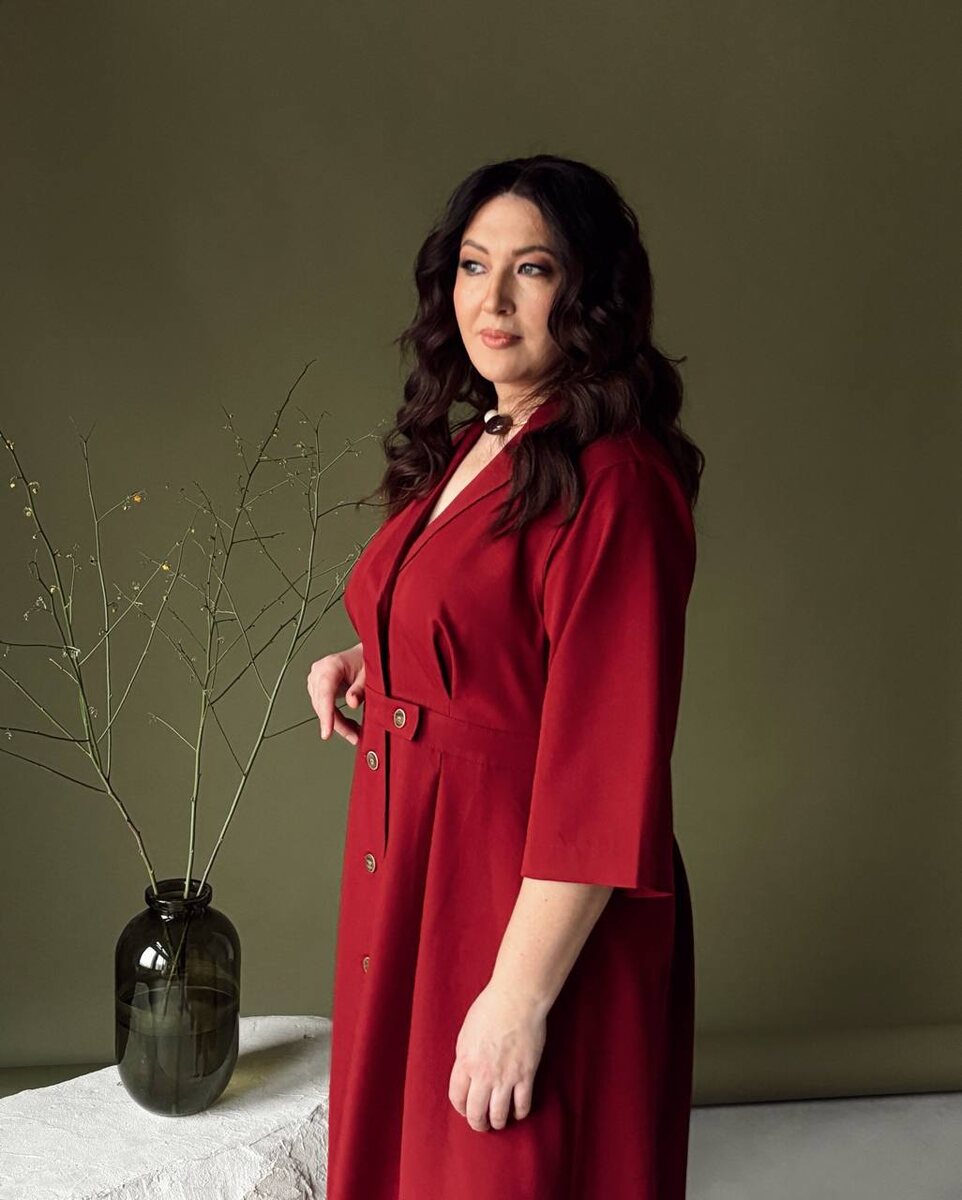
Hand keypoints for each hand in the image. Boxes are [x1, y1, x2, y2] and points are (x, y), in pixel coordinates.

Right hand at [306, 642, 365, 744]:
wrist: (361, 655)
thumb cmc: (365, 660)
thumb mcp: (368, 673)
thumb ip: (360, 688)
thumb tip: (352, 703)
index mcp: (331, 665)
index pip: (325, 692)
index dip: (326, 714)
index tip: (327, 732)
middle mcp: (319, 672)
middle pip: (323, 705)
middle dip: (338, 724)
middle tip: (355, 737)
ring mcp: (316, 680)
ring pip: (322, 710)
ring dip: (338, 724)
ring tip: (355, 733)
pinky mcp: (319, 688)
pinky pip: (325, 708)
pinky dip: (337, 719)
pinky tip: (349, 726)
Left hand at [448, 981, 545, 1131]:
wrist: (516, 999)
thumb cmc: (490, 1009)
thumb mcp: (466, 1032)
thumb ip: (465, 1056)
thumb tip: (467, 1073)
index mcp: (465, 1061)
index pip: (457, 1097)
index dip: (460, 1108)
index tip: (465, 1110)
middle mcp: (483, 1074)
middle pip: (476, 1112)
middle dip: (477, 1123)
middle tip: (481, 1125)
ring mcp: (505, 1076)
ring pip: (499, 1114)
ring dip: (497, 1123)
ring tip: (499, 1122)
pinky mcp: (526, 1074)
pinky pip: (522, 1104)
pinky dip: (520, 1113)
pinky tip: (518, 1112)